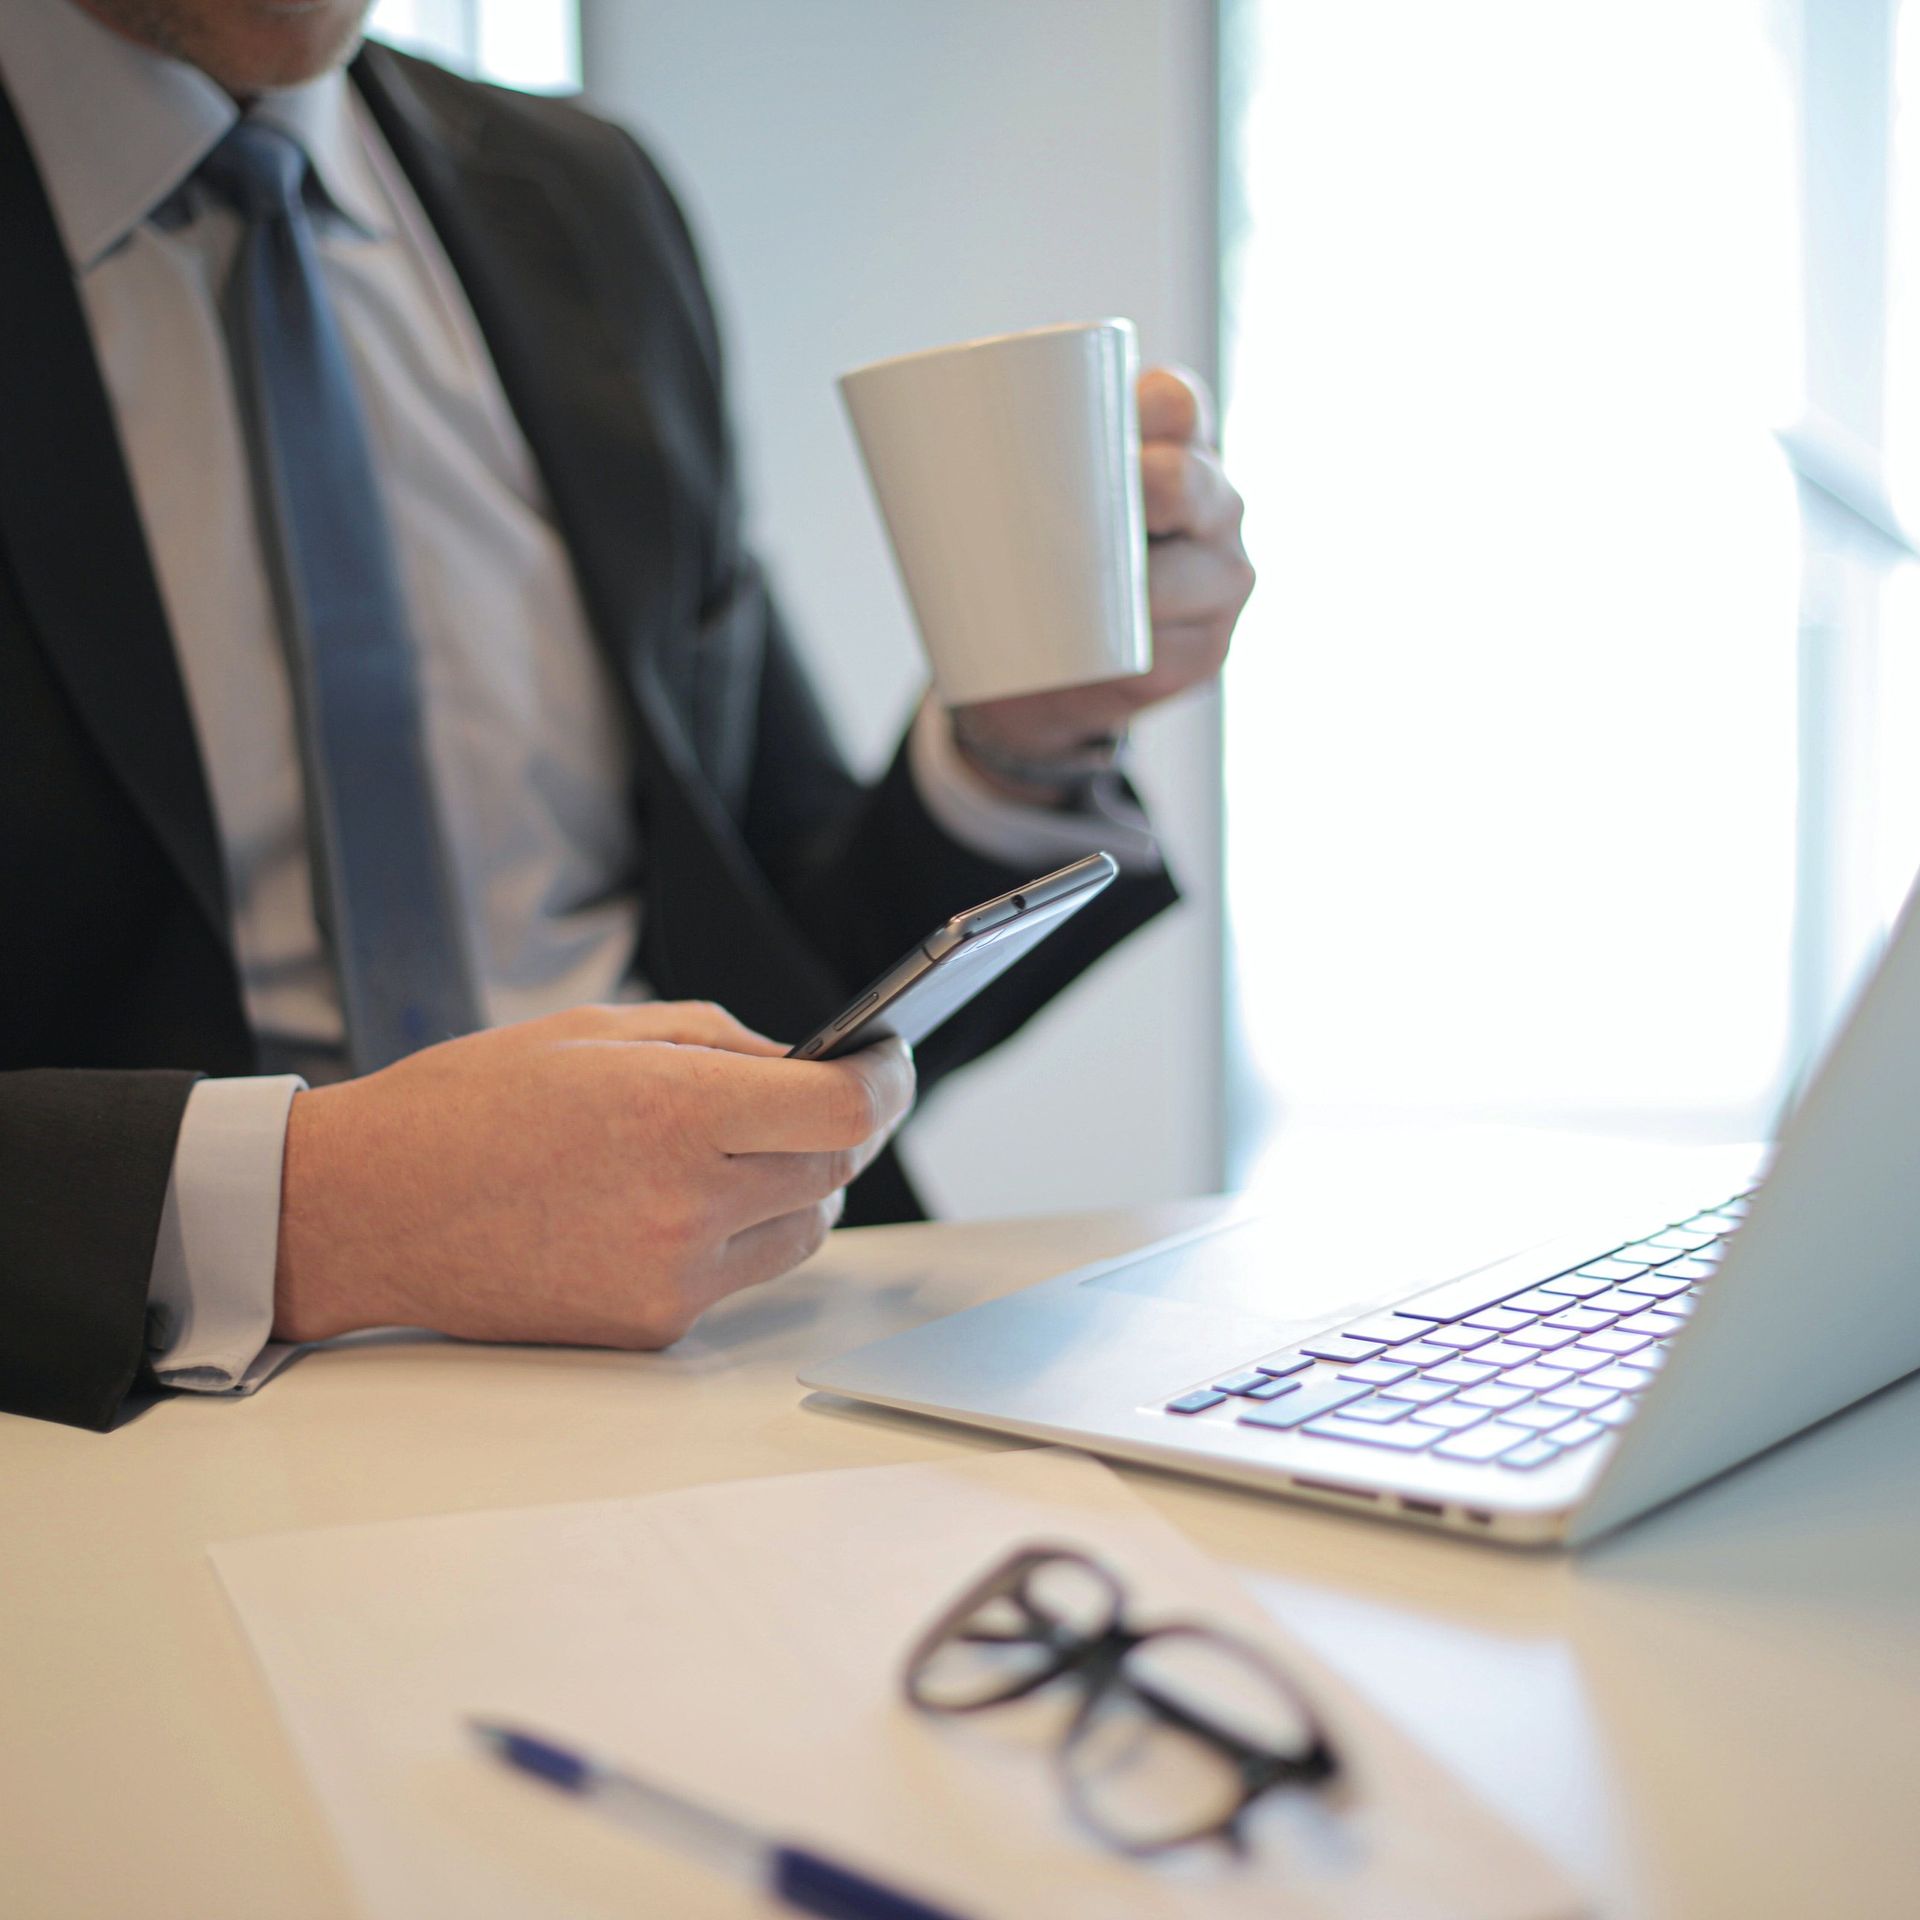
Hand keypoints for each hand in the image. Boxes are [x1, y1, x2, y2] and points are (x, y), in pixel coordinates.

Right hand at [271, 1002, 913, 1349]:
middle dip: (839, 1125)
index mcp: (673, 1111)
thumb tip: (803, 1060)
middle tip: (814, 1093)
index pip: (846, 1110)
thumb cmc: (469, 1103)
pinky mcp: (652, 1328)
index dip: (887, 1081)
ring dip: (796, 1185)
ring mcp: (671, 1276)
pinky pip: (741, 1276)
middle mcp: (685, 1203)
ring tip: (735, 1149)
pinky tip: (674, 1201)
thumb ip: (716, 1040)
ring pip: (804, 1229)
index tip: (888, 1059)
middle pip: (836, 1168)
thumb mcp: (592, 1030)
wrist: (362, 1213)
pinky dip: (736, 1234)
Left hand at [951, 365, 1253, 799]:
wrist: (1041, 670)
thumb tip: (893, 422)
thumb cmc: (1032, 558)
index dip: (1156, 405)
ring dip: (1156, 579)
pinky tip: (1145, 637)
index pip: (1178, 405)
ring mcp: (1217, 577)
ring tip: (1107, 584)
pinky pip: (1186, 646)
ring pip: (1198, 572)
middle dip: (1161, 486)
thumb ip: (986, 457)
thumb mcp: (1016, 497)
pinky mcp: (1201, 648)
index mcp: (1170, 445)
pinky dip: (1158, 644)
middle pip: (1200, 484)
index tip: (1118, 418)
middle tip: (1104, 499)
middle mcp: (1210, 504)